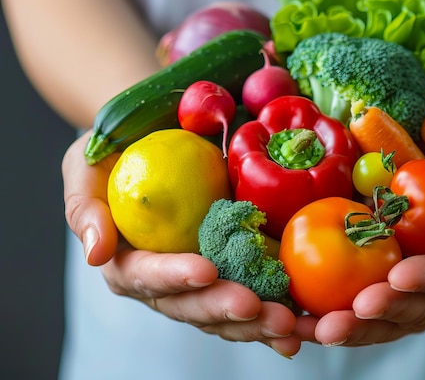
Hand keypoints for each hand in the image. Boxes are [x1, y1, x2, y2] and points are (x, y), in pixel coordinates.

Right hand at [62, 132, 300, 357]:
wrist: (156, 137)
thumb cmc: (116, 153)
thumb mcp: (85, 168)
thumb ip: (85, 209)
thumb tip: (95, 253)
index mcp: (128, 263)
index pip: (147, 276)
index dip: (174, 277)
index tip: (204, 271)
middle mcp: (166, 281)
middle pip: (192, 306)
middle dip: (225, 309)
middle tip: (259, 308)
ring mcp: (202, 280)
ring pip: (226, 313)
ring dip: (258, 323)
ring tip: (288, 325)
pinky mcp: (233, 271)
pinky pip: (255, 297)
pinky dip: (277, 312)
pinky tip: (301, 325)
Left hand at [296, 135, 424, 345]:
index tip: (399, 275)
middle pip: (421, 310)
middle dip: (380, 316)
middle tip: (340, 320)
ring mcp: (420, 284)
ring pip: (389, 317)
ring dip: (350, 326)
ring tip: (310, 328)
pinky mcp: (391, 276)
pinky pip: (365, 300)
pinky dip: (333, 310)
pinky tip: (300, 315)